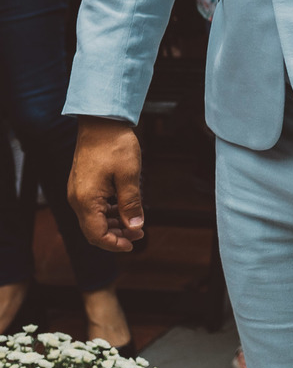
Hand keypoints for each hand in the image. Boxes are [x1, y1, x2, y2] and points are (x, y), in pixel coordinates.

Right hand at [68, 117, 144, 251]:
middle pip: (93, 230)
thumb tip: (135, 227)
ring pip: (94, 220)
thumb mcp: (129, 176)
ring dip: (113, 225)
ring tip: (135, 224)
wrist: (101, 123)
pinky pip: (94, 207)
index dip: (114, 244)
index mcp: (86, 199)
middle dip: (116, 236)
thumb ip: (131, 203)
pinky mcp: (83, 185)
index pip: (96, 235)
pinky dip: (109, 213)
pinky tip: (124, 210)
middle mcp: (77, 198)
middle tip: (139, 234)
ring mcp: (78, 192)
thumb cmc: (115, 145)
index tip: (133, 245)